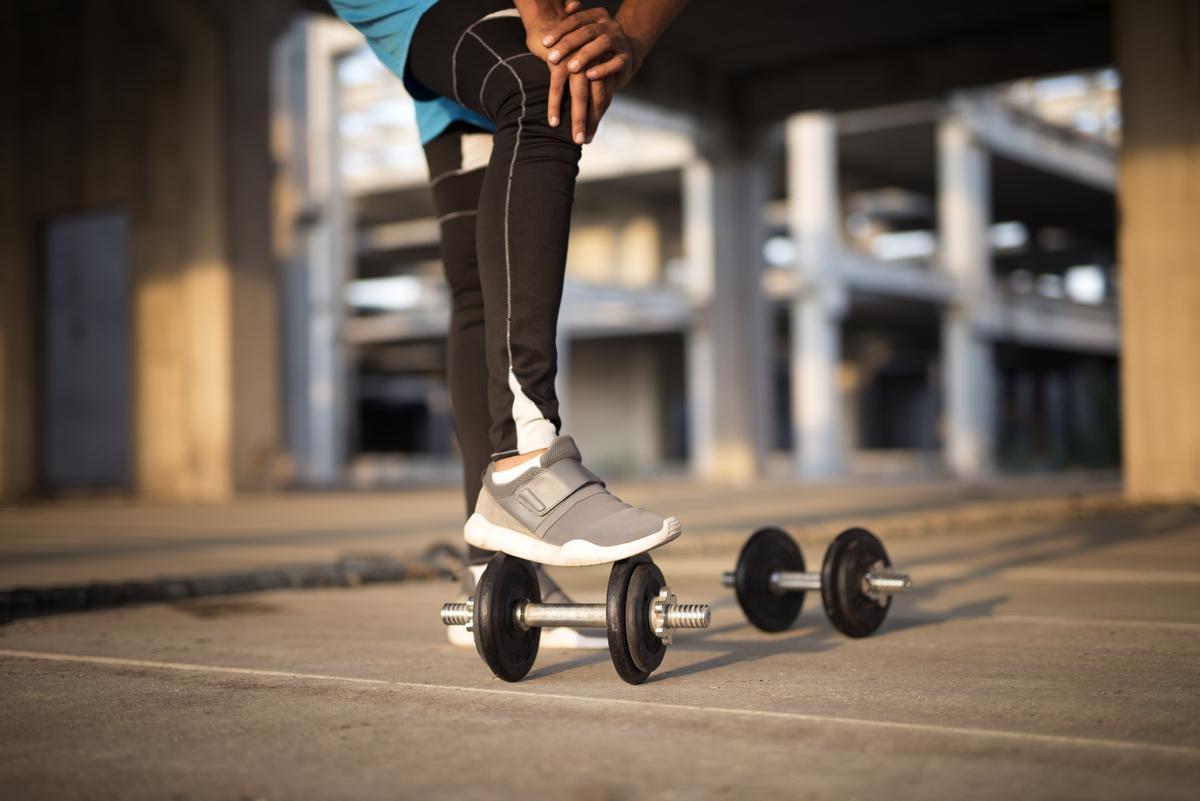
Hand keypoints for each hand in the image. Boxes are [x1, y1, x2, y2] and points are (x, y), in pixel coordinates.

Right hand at [523, 2, 615, 142]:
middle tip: (585, 142)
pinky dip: (555, 105)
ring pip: (579, 97)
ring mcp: (577, 64)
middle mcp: (591, 66)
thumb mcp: (582, 62)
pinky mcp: (560, 62)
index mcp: (599, 67)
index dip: (597, 117)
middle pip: (596, 100)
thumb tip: (588, 102)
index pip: (603, 98)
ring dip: (578, 119)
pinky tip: (554, 122)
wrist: (554, 18)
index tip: (591, 135)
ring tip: (575, 139)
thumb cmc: (567, 44)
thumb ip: (587, 80)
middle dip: (591, 122)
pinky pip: (558, 87)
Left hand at [540, 6, 639, 88]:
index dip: (560, 30)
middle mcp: (610, 26)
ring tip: (570, 68)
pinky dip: (602, 69)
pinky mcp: (626, 59)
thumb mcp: (584, 32)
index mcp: (598, 16)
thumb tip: (569, 6)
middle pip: (587, 31)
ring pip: (603, 44)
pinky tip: (589, 76)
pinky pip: (616, 62)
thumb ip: (574, 20)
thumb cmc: (596, 45)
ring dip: (585, 56)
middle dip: (568, 45)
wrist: (623, 59)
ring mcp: (620, 41)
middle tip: (552, 58)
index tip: (545, 43)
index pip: (576, 20)